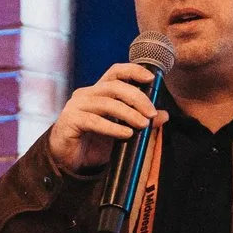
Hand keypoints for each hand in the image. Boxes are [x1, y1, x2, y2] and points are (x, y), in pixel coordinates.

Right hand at [48, 62, 167, 175]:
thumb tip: (164, 116)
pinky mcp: (69, 120)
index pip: (115, 72)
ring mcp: (76, 106)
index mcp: (98, 91)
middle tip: (151, 113)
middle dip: (137, 98)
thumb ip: (141, 121)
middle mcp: (86, 94)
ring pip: (107, 103)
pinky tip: (126, 134)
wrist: (69, 162)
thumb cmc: (94, 143)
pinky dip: (113, 127)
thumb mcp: (122, 132)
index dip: (133, 71)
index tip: (151, 78)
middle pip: (115, 86)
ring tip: (142, 125)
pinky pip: (94, 121)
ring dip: (128, 113)